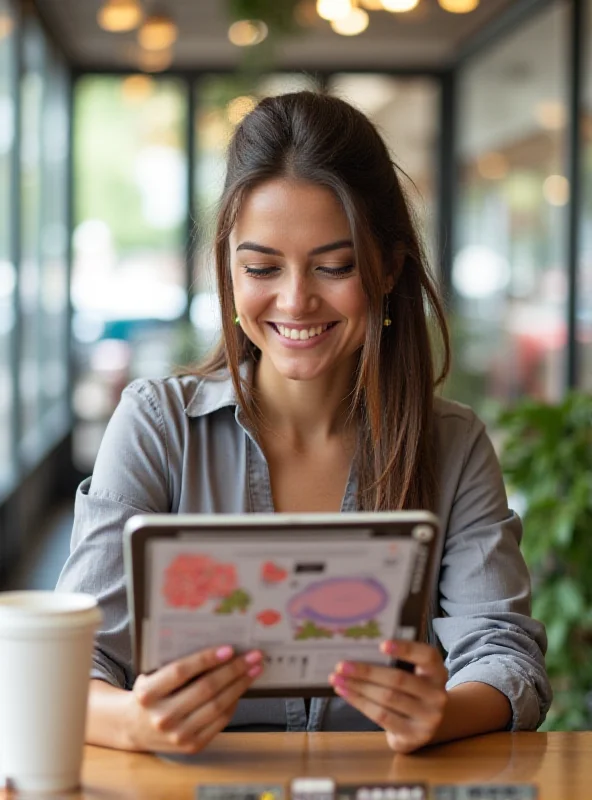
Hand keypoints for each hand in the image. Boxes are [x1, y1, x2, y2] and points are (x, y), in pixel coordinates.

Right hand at [125, 645, 263, 753]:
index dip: (206, 659)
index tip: (229, 649)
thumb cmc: (150, 693)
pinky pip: (220, 721)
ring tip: (253, 671)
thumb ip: (175, 664)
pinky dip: (234, 703)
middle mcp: (162, 717)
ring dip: (239, 686)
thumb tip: (217, 648)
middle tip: (253, 656)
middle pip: (206, 689)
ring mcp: (178, 735)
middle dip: (233, 670)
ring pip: (217, 706)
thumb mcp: (152, 675)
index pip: (180, 671)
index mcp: (148, 693)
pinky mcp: (192, 746)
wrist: (135, 727)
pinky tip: (241, 689)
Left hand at [328, 639, 447, 753]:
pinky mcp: (414, 735)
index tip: (381, 644)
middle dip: (367, 672)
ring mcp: (428, 718)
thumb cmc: (411, 691)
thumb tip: (359, 649)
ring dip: (358, 688)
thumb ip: (396, 663)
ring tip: (337, 679)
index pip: (426, 656)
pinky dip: (359, 703)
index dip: (405, 649)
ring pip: (387, 698)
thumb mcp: (413, 674)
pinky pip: (382, 716)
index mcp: (437, 672)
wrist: (424, 726)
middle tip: (342, 665)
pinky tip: (345, 693)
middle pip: (399, 679)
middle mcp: (437, 695)